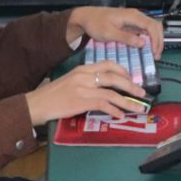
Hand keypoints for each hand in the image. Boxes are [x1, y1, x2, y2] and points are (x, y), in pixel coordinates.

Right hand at [25, 61, 145, 124]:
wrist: (39, 103)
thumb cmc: (54, 94)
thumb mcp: (71, 80)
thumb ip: (86, 80)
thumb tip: (104, 88)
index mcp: (83, 69)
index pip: (107, 64)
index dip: (122, 70)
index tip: (130, 77)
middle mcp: (85, 76)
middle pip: (113, 77)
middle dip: (130, 85)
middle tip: (141, 92)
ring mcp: (84, 89)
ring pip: (112, 93)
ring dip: (127, 101)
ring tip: (137, 107)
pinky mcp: (82, 102)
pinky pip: (104, 105)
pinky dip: (114, 111)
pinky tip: (120, 116)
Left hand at [66, 7, 163, 57]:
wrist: (85, 17)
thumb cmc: (95, 23)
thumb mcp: (109, 33)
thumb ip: (126, 37)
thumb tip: (142, 43)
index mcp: (131, 16)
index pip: (150, 25)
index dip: (156, 39)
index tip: (155, 52)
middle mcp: (135, 15)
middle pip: (154, 25)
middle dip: (159, 40)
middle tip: (157, 56)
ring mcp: (133, 19)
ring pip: (151, 27)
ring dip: (155, 40)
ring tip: (154, 54)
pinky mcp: (130, 23)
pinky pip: (144, 30)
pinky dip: (148, 39)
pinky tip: (146, 49)